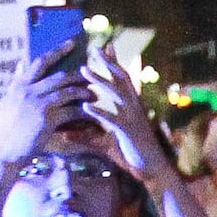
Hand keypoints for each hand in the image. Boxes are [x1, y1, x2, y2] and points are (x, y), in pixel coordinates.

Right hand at [0, 50, 90, 161]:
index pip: (40, 62)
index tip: (72, 43)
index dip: (58, 51)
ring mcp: (38, 103)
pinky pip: (71, 111)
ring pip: (68, 91)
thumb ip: (16, 82)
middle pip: (59, 75)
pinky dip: (83, 111)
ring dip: (84, 91)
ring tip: (94, 93)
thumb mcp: (8, 101)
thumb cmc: (7, 129)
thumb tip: (20, 63)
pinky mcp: (48, 118)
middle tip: (92, 71)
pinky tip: (92, 113)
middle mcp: (29, 90)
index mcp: (19, 85)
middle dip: (79, 73)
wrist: (6, 151)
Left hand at [82, 52, 170, 180]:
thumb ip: (85, 136)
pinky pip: (113, 119)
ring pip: (116, 94)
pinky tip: (86, 106)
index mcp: (131, 106)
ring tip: (83, 70)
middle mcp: (134, 107)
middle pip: (121, 79)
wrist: (151, 169)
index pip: (122, 79)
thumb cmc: (131, 153)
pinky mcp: (129, 132)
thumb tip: (64, 133)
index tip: (104, 47)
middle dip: (108, 63)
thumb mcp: (105, 143)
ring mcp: (133, 118)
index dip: (114, 62)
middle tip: (94, 48)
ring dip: (99, 81)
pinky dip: (99, 112)